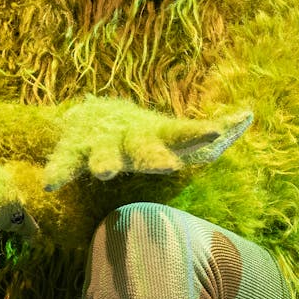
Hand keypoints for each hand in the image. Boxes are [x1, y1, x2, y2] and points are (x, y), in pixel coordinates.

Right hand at [43, 96, 252, 190]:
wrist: (88, 113)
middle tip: (166, 165)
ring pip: (101, 154)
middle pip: (143, 149)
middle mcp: (128, 138)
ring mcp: (98, 144)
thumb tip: (248, 115)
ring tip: (103, 172)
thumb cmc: (144, 134)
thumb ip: (213, 130)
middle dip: (153, 157)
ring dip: (104, 162)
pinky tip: (50, 185)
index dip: (198, 133)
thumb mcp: (173, 131)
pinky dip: (58, 172)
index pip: (181, 132)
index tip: (218, 132)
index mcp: (156, 134)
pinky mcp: (70, 151)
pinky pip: (62, 163)